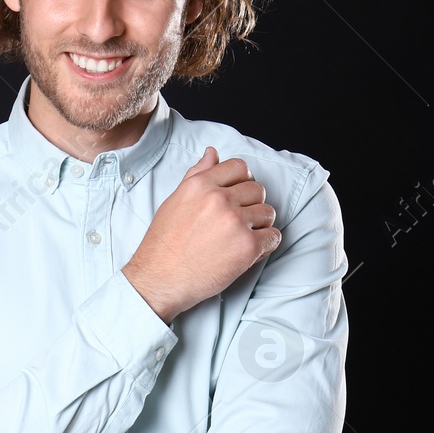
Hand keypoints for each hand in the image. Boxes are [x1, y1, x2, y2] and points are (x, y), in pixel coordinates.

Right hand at [123, 146, 280, 321]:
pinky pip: (273, 236)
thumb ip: (197, 174)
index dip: (243, 180)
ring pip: (268, 212)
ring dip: (260, 224)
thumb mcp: (176, 200)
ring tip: (243, 236)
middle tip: (240, 220)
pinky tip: (250, 250)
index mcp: (201, 185)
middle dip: (252, 203)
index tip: (240, 193)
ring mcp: (235, 222)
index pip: (239, 167)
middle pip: (257, 189)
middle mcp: (219, 199)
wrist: (160, 279)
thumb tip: (213, 153)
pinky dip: (266, 244)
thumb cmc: (165, 243)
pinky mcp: (247, 246)